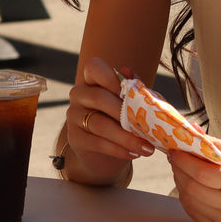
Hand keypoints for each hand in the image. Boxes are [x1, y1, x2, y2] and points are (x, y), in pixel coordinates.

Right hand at [62, 57, 155, 182]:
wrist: (108, 153)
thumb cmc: (123, 121)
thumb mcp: (133, 105)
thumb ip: (133, 89)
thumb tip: (128, 71)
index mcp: (93, 80)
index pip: (94, 68)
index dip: (110, 77)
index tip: (128, 91)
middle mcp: (79, 94)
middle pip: (99, 98)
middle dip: (125, 113)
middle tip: (146, 127)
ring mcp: (73, 116)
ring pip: (100, 124)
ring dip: (126, 137)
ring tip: (147, 147)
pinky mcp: (74, 137)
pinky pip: (97, 142)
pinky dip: (119, 149)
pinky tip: (134, 153)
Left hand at [169, 138, 220, 221]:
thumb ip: (220, 145)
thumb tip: (191, 130)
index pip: (206, 174)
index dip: (185, 160)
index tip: (176, 149)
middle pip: (194, 189)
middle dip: (179, 170)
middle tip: (176, 157)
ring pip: (190, 202)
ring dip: (180, 183)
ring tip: (182, 169)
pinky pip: (195, 214)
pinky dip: (187, 198)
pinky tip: (191, 185)